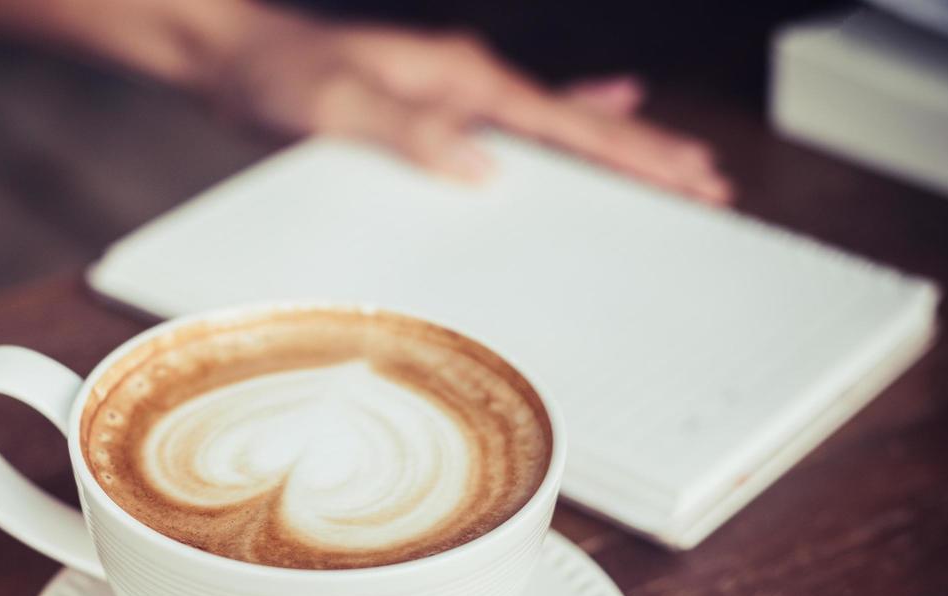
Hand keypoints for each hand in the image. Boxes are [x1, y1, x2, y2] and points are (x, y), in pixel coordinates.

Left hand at [204, 12, 731, 203]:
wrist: (237, 59)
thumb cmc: (279, 78)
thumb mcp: (336, 107)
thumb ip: (407, 132)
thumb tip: (482, 167)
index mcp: (461, 80)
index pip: (568, 125)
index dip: (633, 153)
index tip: (689, 175)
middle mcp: (468, 84)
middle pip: (580, 125)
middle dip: (648, 155)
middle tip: (710, 184)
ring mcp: (454, 96)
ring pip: (557, 130)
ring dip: (615, 151)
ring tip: (672, 170)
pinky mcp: (434, 112)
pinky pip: (515, 127)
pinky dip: (559, 129)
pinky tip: (590, 123)